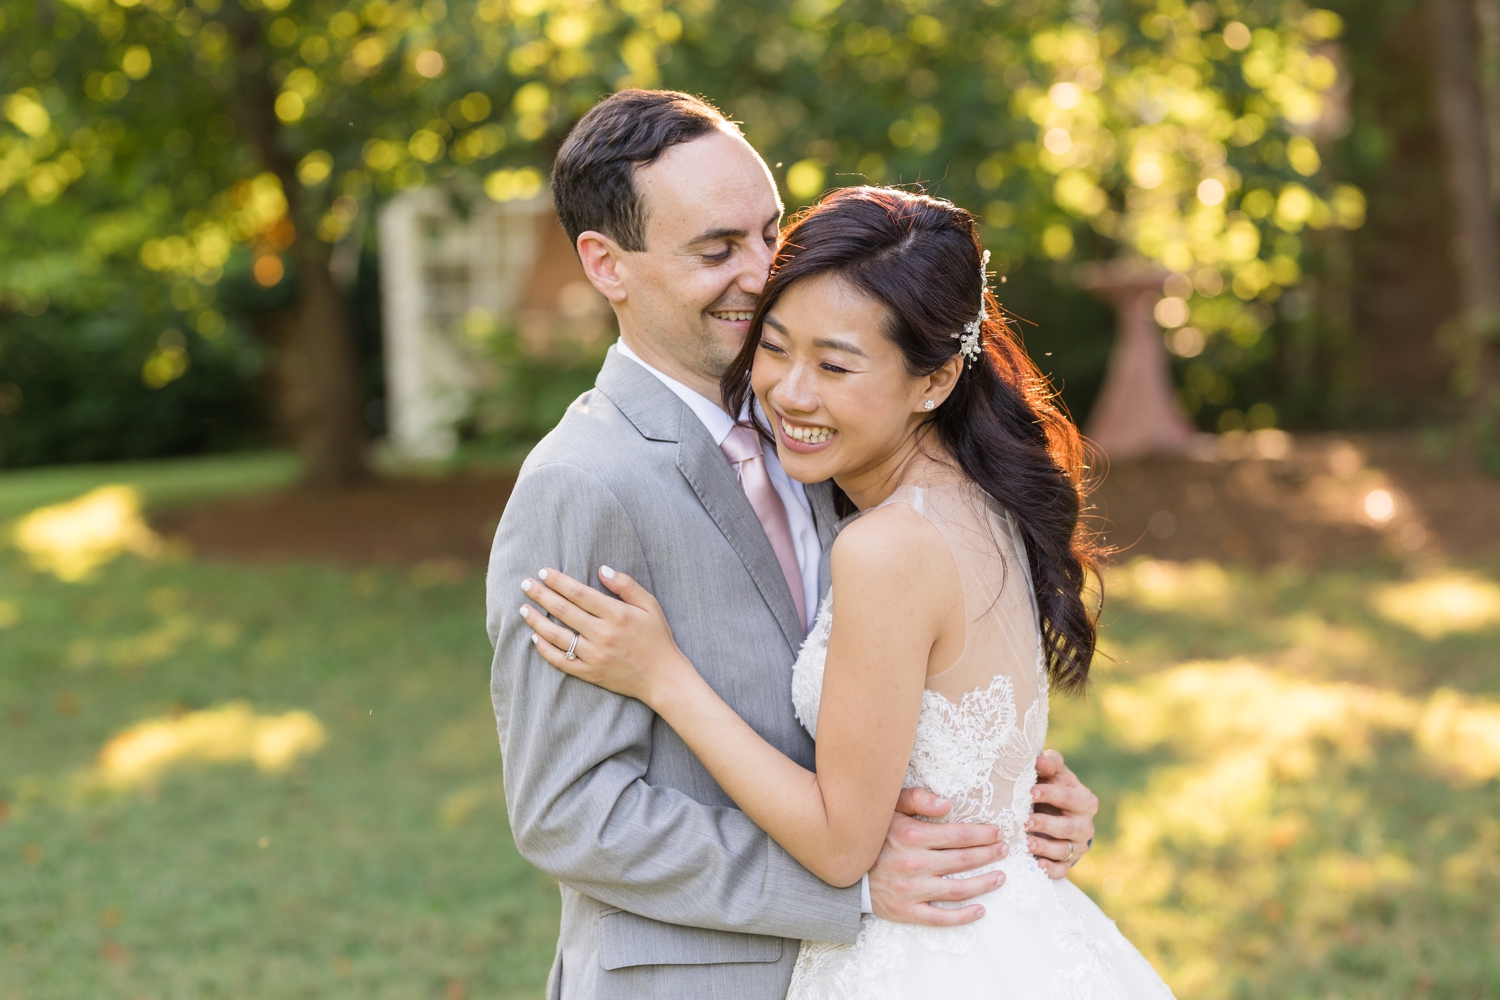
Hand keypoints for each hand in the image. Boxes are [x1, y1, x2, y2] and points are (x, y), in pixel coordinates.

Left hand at [520, 566, 689, 704]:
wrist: (663, 677)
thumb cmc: (658, 638)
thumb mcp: (650, 605)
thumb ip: (626, 585)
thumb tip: (601, 569)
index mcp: (617, 614)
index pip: (579, 593)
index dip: (559, 581)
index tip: (544, 572)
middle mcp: (602, 634)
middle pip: (563, 611)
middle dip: (541, 595)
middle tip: (525, 583)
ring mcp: (594, 656)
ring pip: (557, 636)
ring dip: (537, 621)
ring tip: (524, 609)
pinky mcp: (590, 673)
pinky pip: (561, 661)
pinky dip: (546, 650)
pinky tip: (536, 638)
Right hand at [867, 788, 1008, 926]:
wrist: (843, 867)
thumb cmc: (872, 835)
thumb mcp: (889, 808)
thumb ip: (917, 799)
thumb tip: (947, 805)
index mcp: (912, 837)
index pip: (960, 836)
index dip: (983, 834)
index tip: (997, 832)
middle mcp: (915, 864)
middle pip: (965, 861)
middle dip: (989, 854)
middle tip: (1004, 850)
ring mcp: (912, 891)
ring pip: (959, 890)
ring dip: (984, 883)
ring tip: (1000, 877)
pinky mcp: (906, 912)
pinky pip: (941, 919)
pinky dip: (964, 917)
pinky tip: (980, 910)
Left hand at [1025, 749, 1097, 877]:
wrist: (1060, 814)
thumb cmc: (1053, 788)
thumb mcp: (1055, 774)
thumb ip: (1050, 764)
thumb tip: (1039, 759)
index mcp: (1085, 801)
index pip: (1068, 797)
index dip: (1049, 794)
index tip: (1030, 791)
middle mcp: (1085, 826)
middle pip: (1066, 827)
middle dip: (1044, 824)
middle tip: (1024, 821)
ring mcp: (1077, 846)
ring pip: (1063, 850)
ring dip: (1044, 847)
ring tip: (1026, 843)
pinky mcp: (1067, 863)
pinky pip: (1061, 870)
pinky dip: (1049, 869)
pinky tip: (1036, 864)